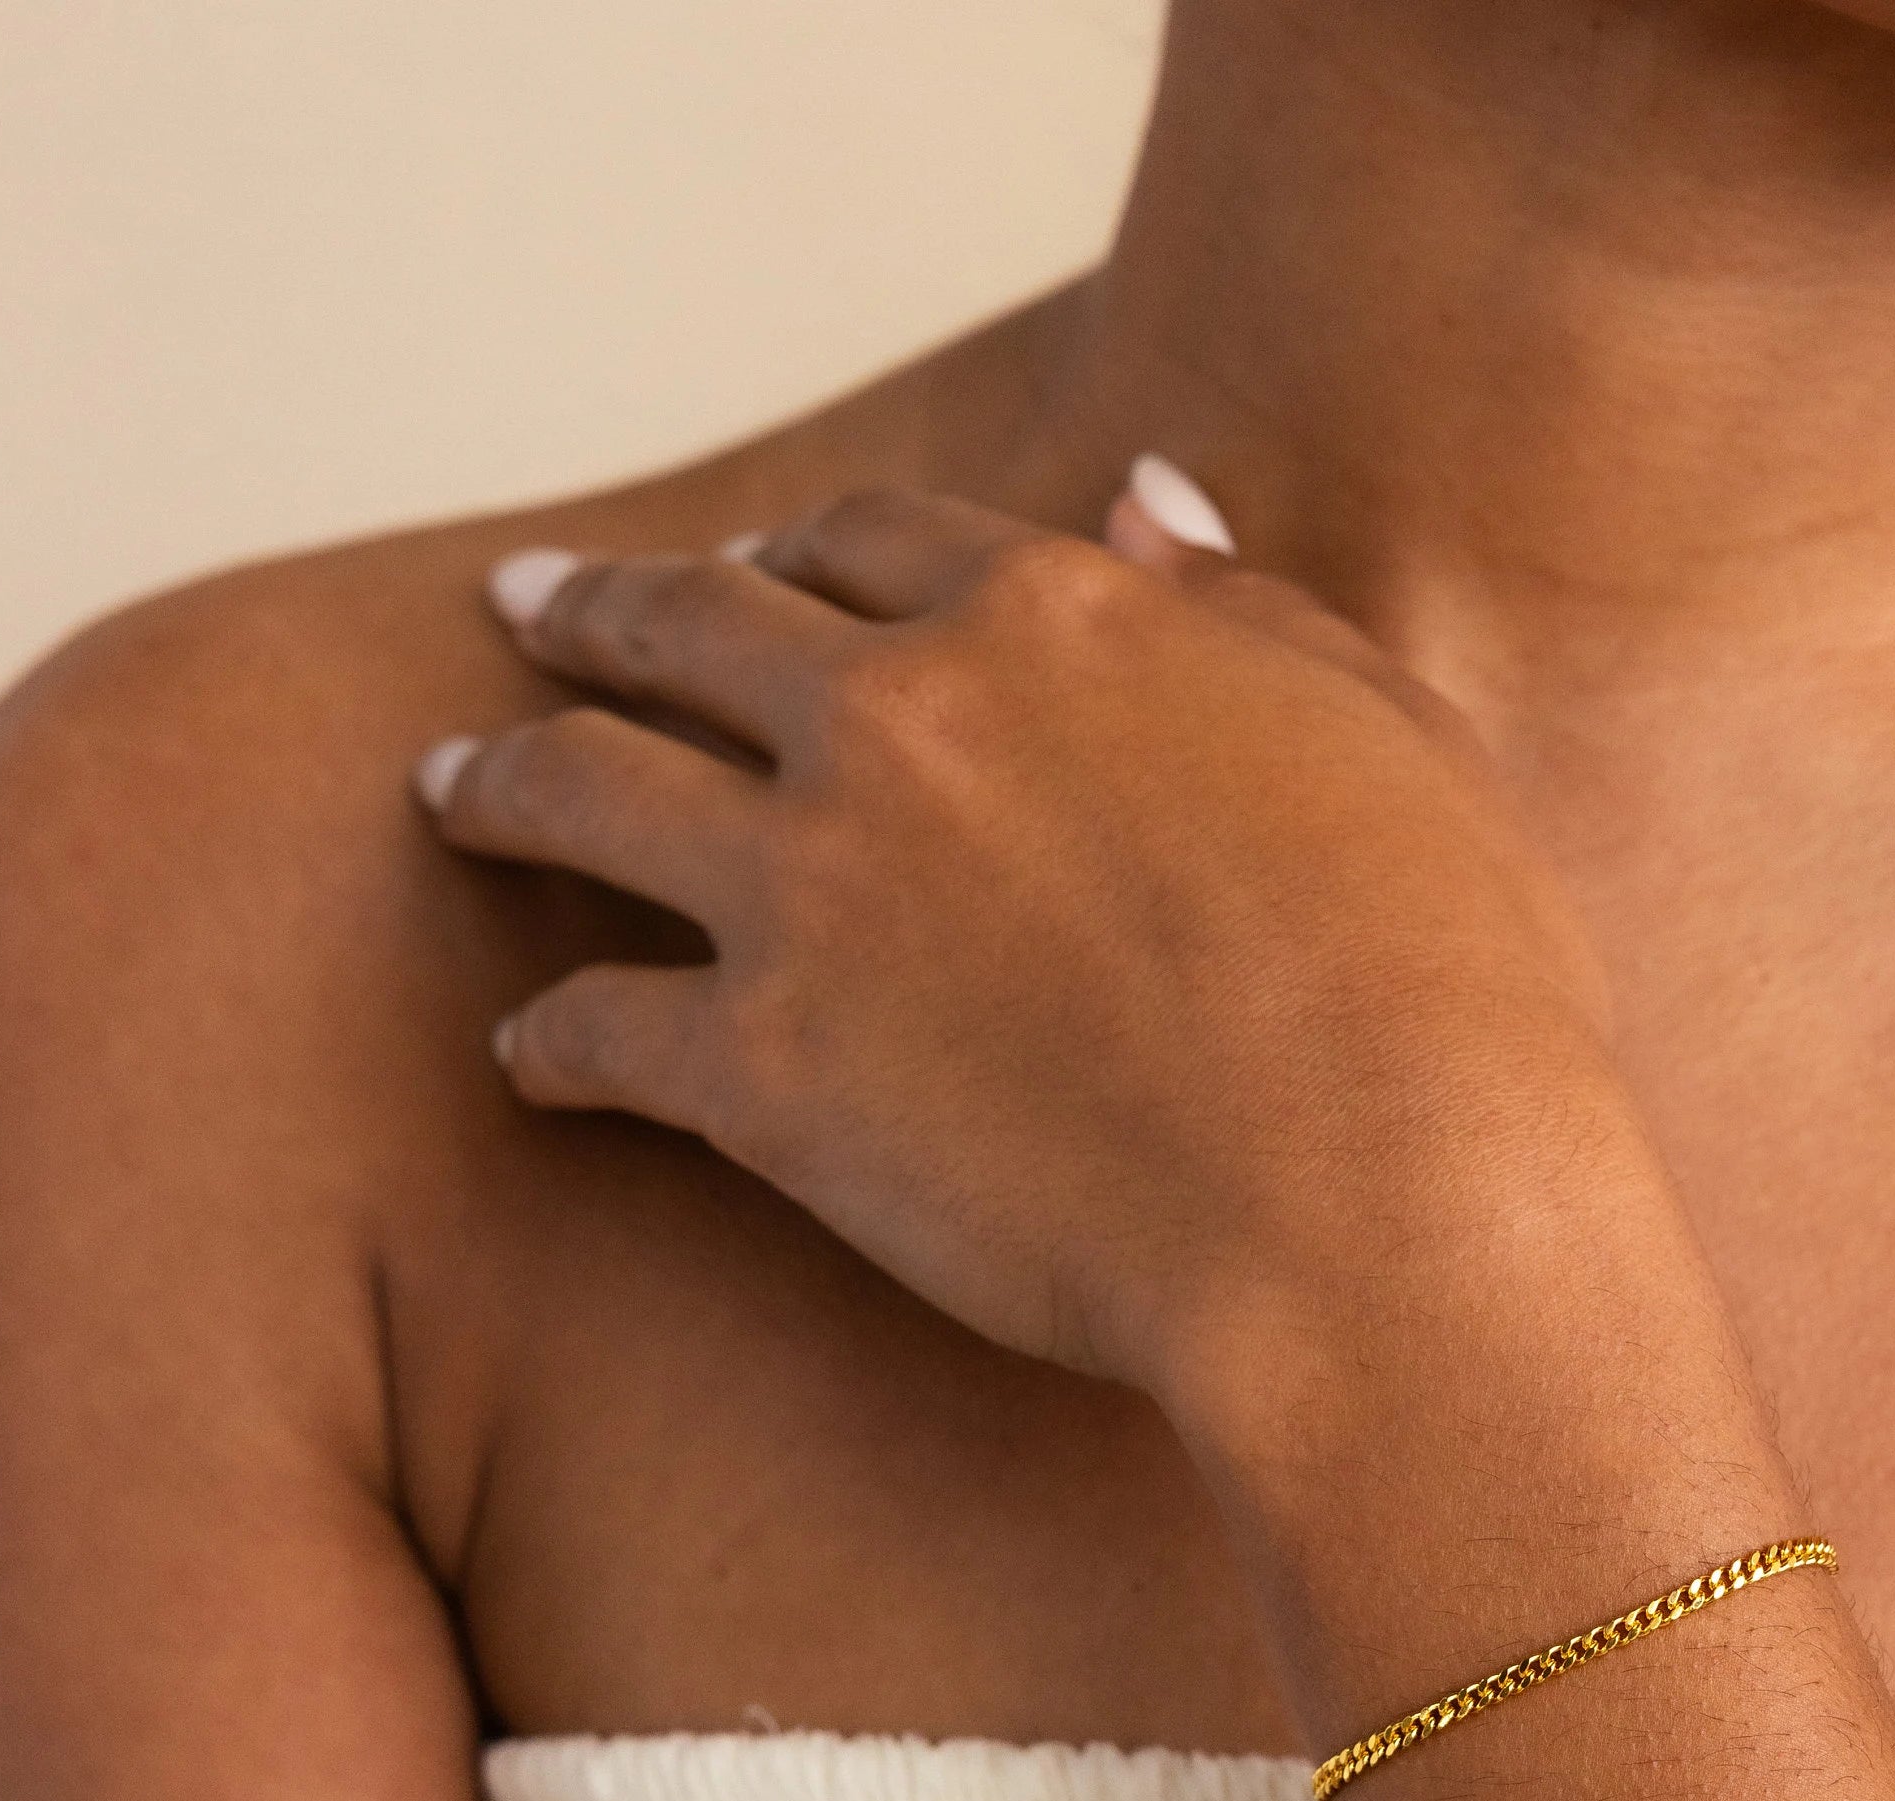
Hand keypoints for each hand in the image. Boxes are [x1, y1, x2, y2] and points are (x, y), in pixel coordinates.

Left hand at [416, 466, 1648, 1429]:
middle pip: (690, 628)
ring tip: (446, 787)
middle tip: (527, 616)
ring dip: (498, 779)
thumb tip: (1146, 502)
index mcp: (1055, 623)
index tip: (756, 568)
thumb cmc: (1449, 989)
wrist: (1387, 1205)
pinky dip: (544, 1035)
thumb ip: (1250, 617)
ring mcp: (812, 891)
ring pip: (585, 792)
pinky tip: (521, 1053)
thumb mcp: (1393, 742)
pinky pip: (593, 1027)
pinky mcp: (764, 1073)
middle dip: (594, 615)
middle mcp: (899, 720)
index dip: (803, 548)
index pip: (877, 539)